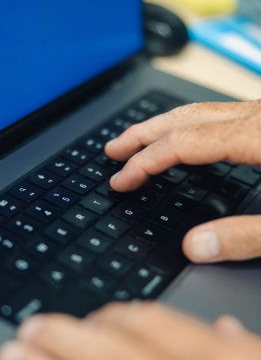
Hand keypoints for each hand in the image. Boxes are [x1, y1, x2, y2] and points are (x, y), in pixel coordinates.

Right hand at [105, 100, 260, 262]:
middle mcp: (257, 116)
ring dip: (163, 126)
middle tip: (113, 149)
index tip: (121, 180)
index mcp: (257, 136)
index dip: (144, 162)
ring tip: (138, 140)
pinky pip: (217, 115)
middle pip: (183, 118)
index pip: (182, 144)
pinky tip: (185, 140)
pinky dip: (188, 127)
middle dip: (141, 134)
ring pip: (200, 112)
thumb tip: (196, 248)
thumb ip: (245, 237)